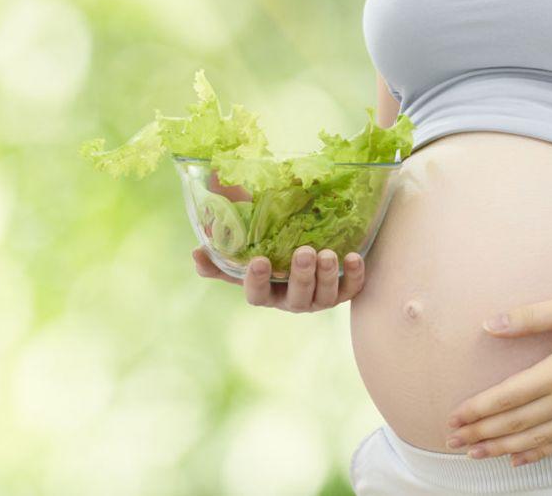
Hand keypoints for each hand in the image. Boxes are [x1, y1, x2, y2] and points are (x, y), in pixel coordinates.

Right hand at [192, 245, 365, 312]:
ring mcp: (319, 298)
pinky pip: (351, 289)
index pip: (257, 295)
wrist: (310, 254)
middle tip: (304, 251)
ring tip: (328, 253)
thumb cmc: (271, 257)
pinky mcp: (343, 291)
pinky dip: (355, 275)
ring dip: (327, 275)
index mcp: (267, 293)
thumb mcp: (244, 259)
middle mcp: (292, 300)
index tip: (259, 261)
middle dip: (301, 275)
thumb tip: (196, 253)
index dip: (257, 281)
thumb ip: (220, 260)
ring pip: (325, 296)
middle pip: (297, 296)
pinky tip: (355, 256)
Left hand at [444, 292, 551, 466]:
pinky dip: (538, 454)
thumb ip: (529, 317)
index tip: (454, 418)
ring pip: (536, 440)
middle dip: (481, 434)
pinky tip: (519, 459)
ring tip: (476, 454)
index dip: (477, 410)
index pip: (507, 397)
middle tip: (453, 441)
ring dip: (502, 449)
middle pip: (516, 424)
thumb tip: (490, 324)